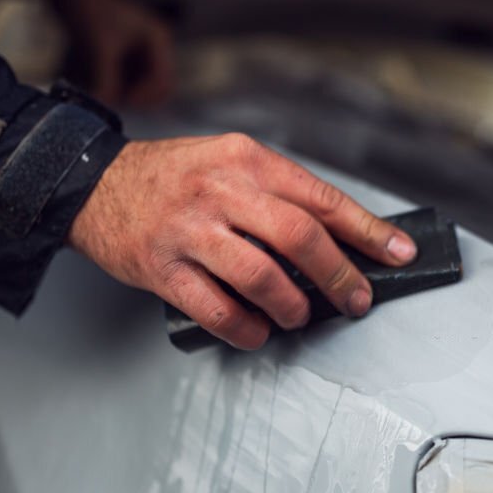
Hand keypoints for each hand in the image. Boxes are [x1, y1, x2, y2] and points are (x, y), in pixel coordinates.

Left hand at [56, 0, 173, 105]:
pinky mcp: (131, 55)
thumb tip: (106, 106)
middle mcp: (156, 46)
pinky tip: (107, 87)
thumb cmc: (91, 12)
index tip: (124, 103)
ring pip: (146, 85)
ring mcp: (145, 51)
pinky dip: (123, 87)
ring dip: (130, 93)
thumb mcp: (100, 47)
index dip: (145, 95)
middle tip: (118, 103)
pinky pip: (134, 80)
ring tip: (109, 95)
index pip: (163, 80)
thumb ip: (106, 79)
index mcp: (158, 40)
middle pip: (159, 86)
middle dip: (141, 97)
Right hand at [68, 134, 417, 348]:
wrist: (94, 183)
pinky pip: (216, 310)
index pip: (321, 198)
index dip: (367, 230)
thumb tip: (340, 241)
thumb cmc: (175, 178)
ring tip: (298, 315)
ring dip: (293, 306)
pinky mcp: (161, 269)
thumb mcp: (231, 163)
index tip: (399, 253)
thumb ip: (280, 196)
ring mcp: (189, 230)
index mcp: (246, 160)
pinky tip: (257, 332)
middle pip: (299, 237)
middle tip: (356, 300)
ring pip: (261, 277)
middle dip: (339, 276)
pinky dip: (246, 329)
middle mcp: (220, 190)